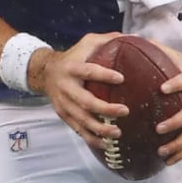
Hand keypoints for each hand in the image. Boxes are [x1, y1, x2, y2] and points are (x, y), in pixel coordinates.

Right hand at [33, 32, 128, 147]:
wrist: (44, 72)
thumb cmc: (74, 56)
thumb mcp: (87, 43)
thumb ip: (108, 40)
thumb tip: (136, 38)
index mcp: (72, 68)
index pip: (88, 71)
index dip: (103, 75)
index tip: (121, 78)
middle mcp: (65, 87)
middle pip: (85, 101)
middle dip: (105, 108)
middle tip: (125, 111)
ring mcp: (63, 103)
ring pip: (81, 119)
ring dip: (99, 128)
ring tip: (117, 133)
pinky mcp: (63, 115)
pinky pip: (77, 129)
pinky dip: (91, 138)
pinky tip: (105, 144)